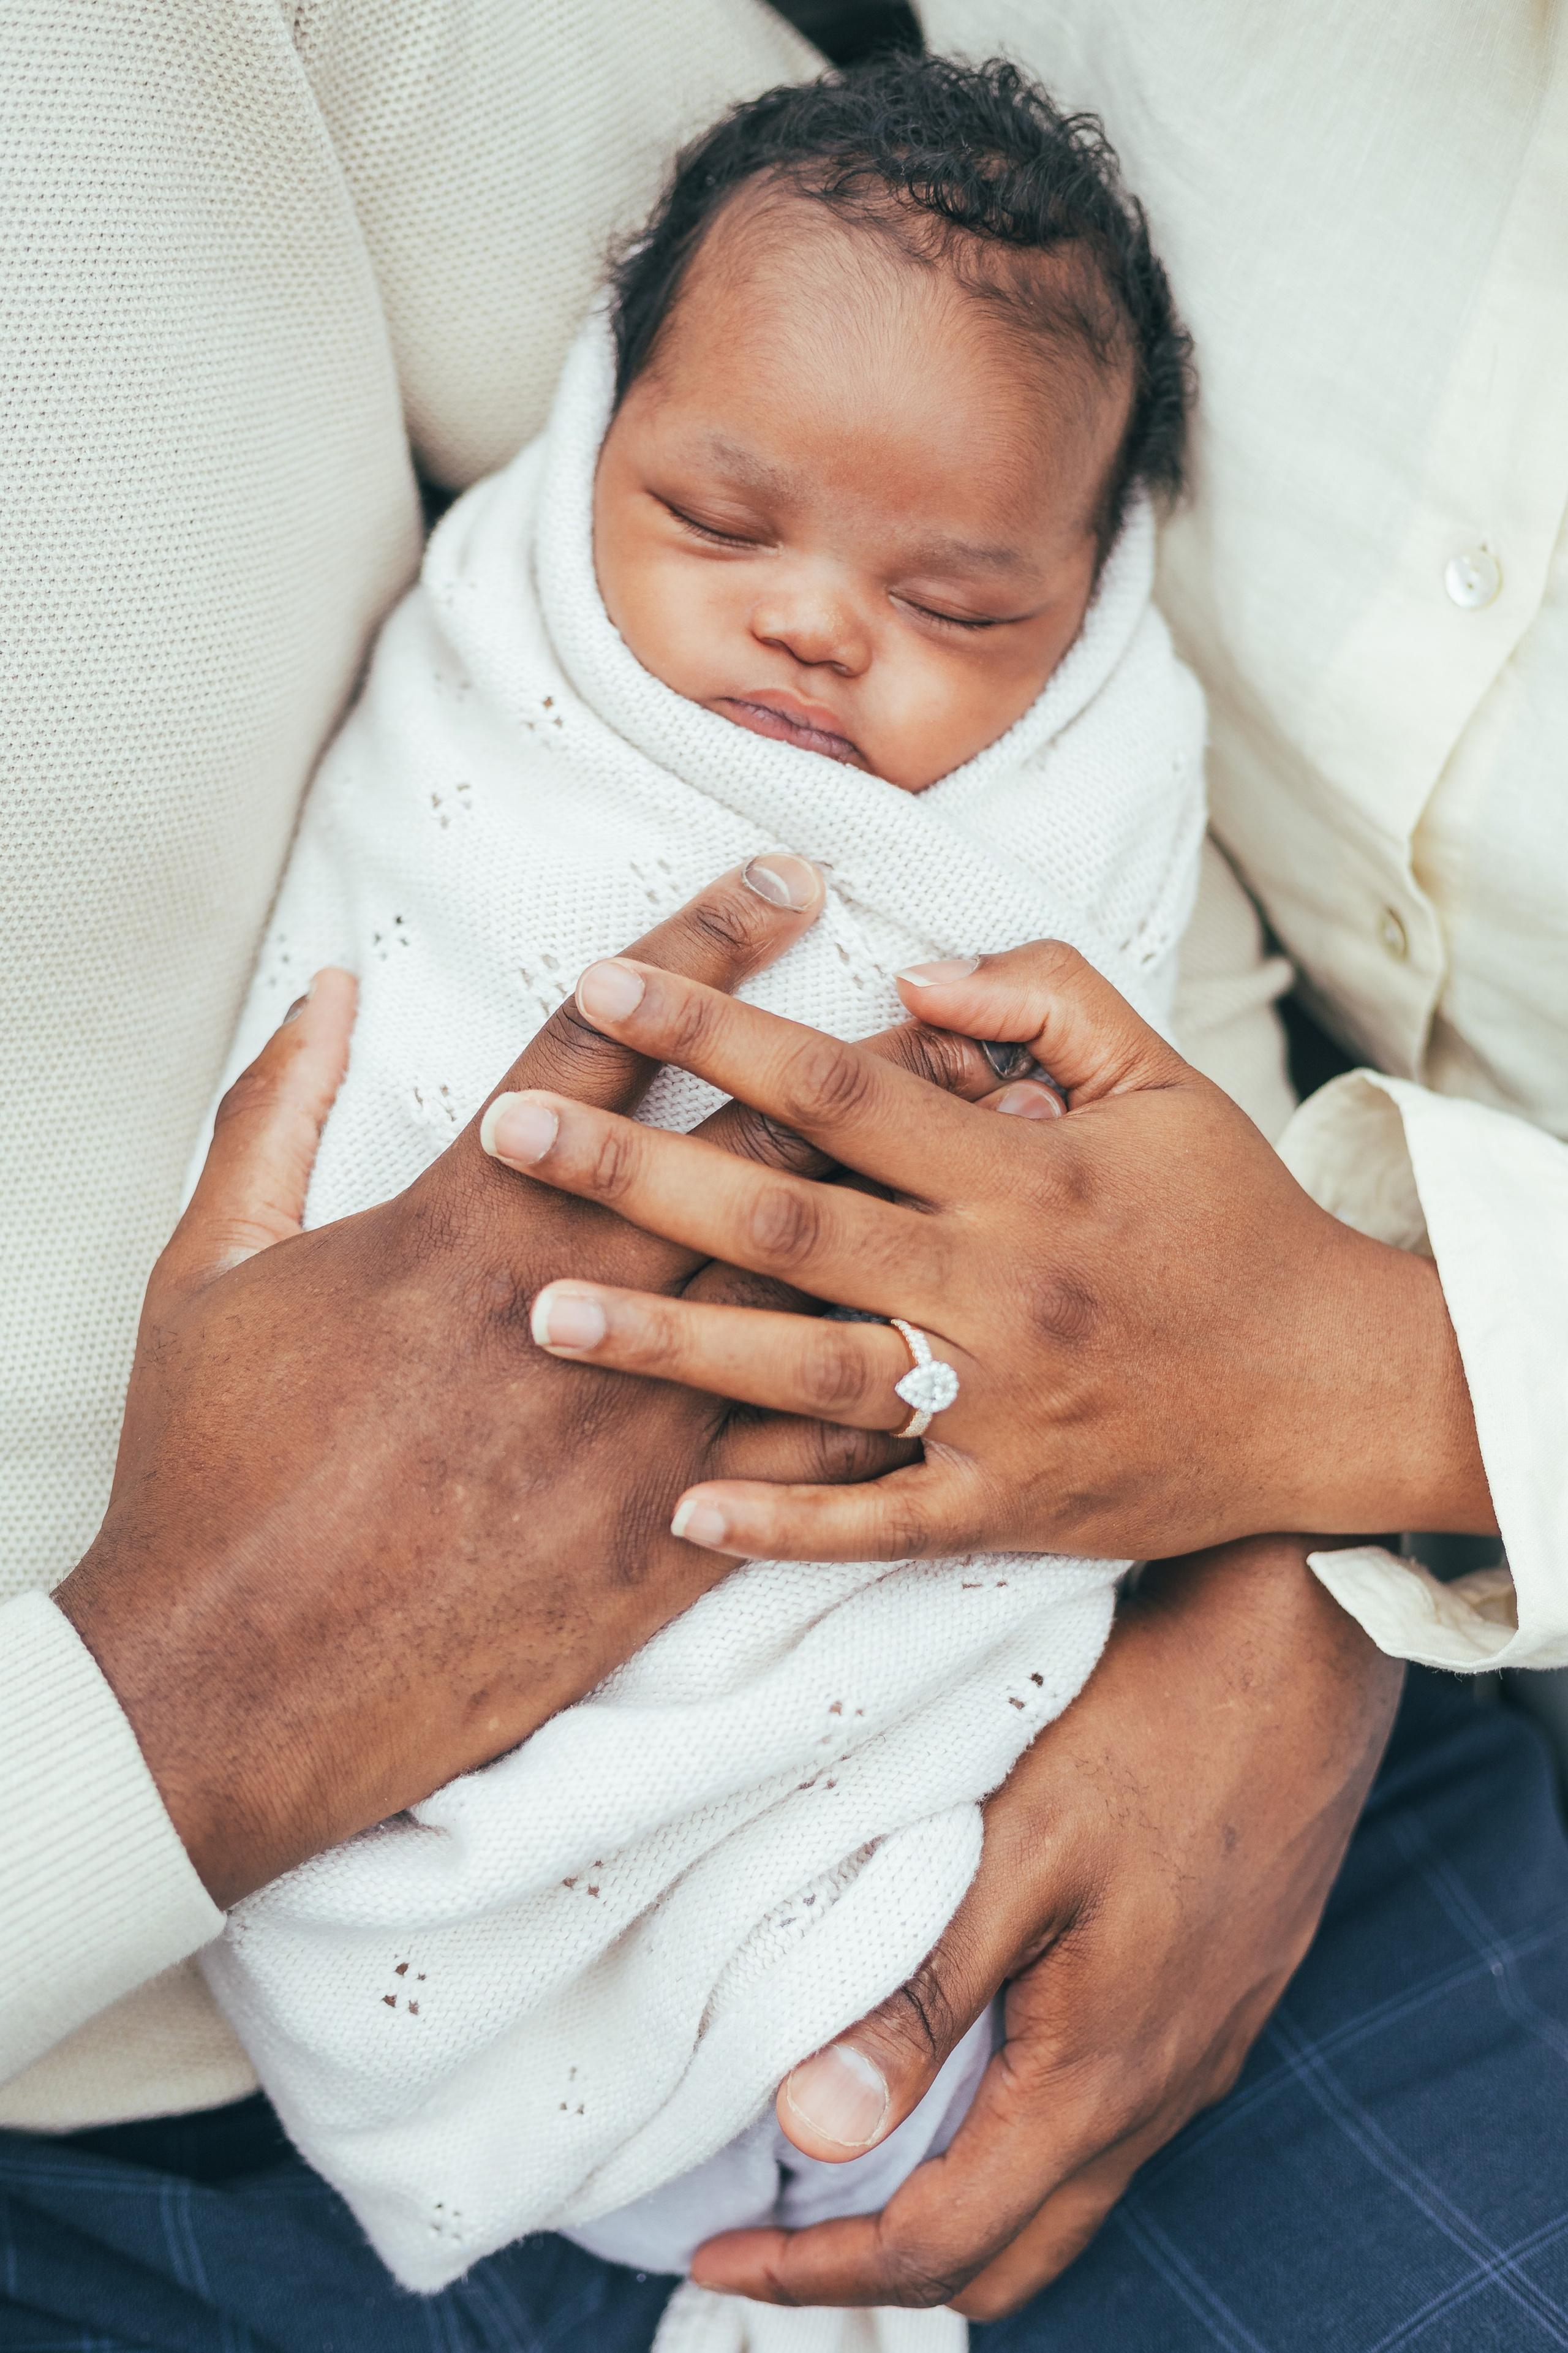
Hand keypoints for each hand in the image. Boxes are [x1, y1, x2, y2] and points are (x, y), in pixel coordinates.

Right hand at [54, 862, 1007, 1906]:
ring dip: (916, 1210)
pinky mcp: (671, 1534)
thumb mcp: (211, 1267)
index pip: (609, 1041)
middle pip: (755, 1149)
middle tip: (946, 1007)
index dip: (704, 946)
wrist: (244, 1680)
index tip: (788, 881)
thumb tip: (317, 988)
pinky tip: (963, 1347)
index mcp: (468, 1222)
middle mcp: (579, 1301)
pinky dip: (895, 1388)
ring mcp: (640, 1421)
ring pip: (817, 1286)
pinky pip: (816, 1450)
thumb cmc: (212, 1469)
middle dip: (860, 1064)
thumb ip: (269, 1112)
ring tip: (998, 1152)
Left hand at [490, 939, 1493, 1559]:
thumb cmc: (1235, 1218)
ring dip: (665, 1346)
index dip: (714, 1031)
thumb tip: (911, 973)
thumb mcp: (1164, 1078)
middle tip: (506, 1135)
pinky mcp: (1005, 1506)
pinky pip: (877, 1520)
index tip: (602, 989)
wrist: (1335, 1389)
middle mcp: (996, 1286)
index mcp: (1024, 1171)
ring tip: (539, 1312)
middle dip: (635, 1174)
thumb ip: (1047, 997)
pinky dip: (783, 1517)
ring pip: (802, 1371)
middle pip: (784, 1220)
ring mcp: (997, 1406)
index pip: (837, 1085)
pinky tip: (680, 1505)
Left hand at [688, 1538, 1405, 2314]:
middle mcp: (1162, 2089)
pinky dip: (1012, 2136)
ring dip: (952, 2203)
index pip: (939, 2246)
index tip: (718, 2257)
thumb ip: (924, 1998)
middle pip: (1011, 2257)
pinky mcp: (1214, 1994)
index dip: (818, 2276)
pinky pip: (1106, 2120)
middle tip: (771, 2229)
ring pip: (1061, 2192)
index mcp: (1100, 2077)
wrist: (1307, 1641)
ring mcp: (1198, 2046)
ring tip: (845, 2155)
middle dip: (885, 2270)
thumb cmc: (1155, 1725)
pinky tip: (958, 2059)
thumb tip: (813, 2131)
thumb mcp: (1018, 1850)